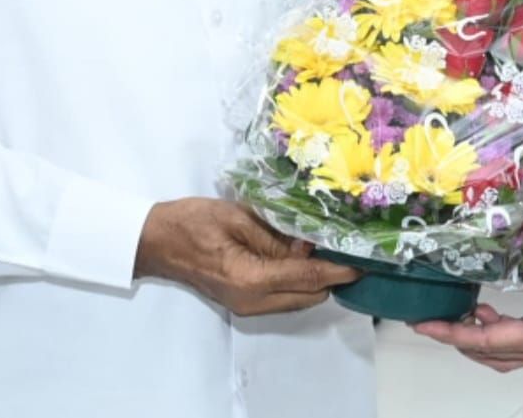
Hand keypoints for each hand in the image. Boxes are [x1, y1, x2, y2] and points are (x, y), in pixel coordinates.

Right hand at [134, 198, 358, 315]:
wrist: (158, 241)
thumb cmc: (194, 223)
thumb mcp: (239, 218)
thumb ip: (276, 234)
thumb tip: (311, 244)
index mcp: (252, 280)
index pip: (307, 277)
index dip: (338, 270)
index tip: (364, 263)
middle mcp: (253, 301)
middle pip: (309, 296)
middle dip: (332, 276)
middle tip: (348, 245)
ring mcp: (248, 305)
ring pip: (299, 299)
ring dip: (317, 279)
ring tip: (331, 247)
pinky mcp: (244, 301)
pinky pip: (284, 296)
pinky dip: (299, 280)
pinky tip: (304, 254)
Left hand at [413, 215, 522, 371]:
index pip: (490, 342)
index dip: (454, 333)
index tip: (426, 325)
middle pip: (491, 354)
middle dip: (457, 338)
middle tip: (428, 320)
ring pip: (505, 352)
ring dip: (477, 338)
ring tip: (452, 313)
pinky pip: (519, 339)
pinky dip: (496, 330)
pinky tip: (486, 309)